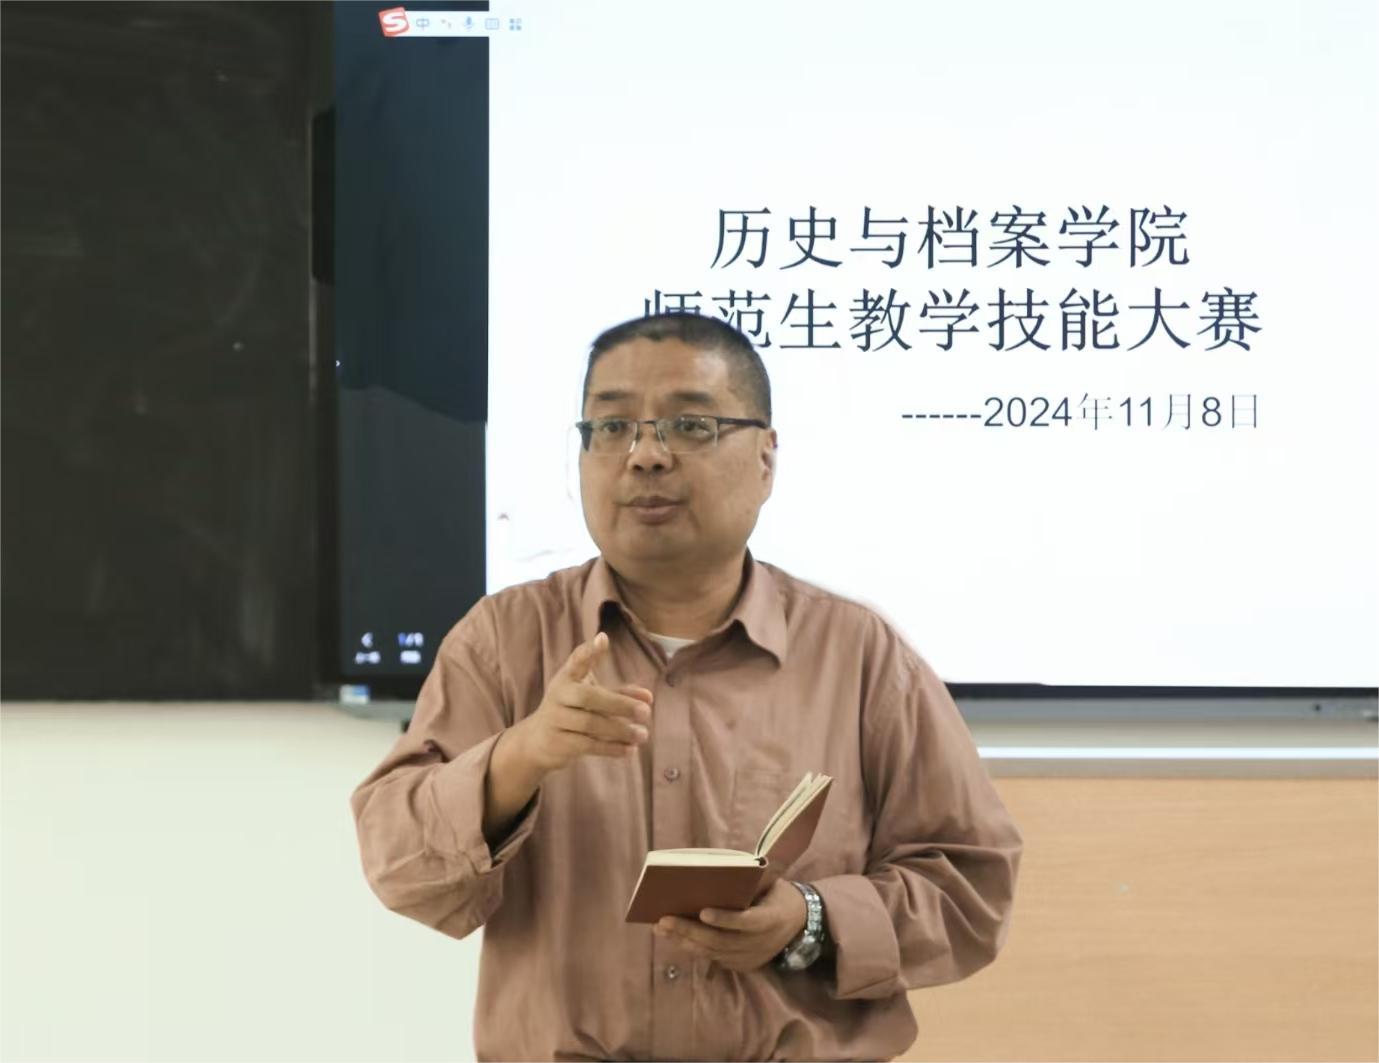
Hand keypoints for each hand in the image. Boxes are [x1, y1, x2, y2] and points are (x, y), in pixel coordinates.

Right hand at [511, 632, 652, 775]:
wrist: (537, 740)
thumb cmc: (572, 710)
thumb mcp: (591, 696)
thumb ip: (619, 694)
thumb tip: (649, 697)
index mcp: (567, 678)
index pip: (576, 661)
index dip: (588, 651)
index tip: (602, 639)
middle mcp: (558, 695)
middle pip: (589, 696)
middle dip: (619, 704)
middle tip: (646, 712)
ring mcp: (555, 719)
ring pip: (590, 724)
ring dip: (620, 730)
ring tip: (643, 735)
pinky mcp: (557, 743)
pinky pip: (587, 745)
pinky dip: (611, 748)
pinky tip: (630, 750)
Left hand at [653, 877, 806, 972]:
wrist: (801, 923)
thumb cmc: (778, 894)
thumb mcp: (771, 883)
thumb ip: (748, 882)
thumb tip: (713, 873)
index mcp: (771, 918)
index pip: (746, 922)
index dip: (725, 919)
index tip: (702, 912)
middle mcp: (761, 943)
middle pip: (721, 941)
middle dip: (689, 931)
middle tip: (664, 920)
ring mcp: (751, 958)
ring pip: (713, 953)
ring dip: (684, 941)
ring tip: (661, 929)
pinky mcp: (743, 966)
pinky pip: (715, 959)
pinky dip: (694, 948)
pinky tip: (675, 938)